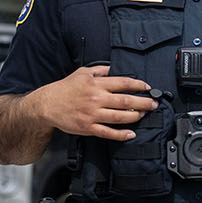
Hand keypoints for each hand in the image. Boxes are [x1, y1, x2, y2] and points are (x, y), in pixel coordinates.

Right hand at [39, 65, 157, 140]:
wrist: (47, 104)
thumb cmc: (65, 88)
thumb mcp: (83, 73)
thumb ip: (101, 70)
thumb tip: (115, 68)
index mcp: (96, 85)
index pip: (122, 83)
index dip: (138, 85)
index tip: (147, 87)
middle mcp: (96, 99)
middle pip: (125, 101)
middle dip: (143, 102)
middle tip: (154, 103)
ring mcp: (93, 114)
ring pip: (120, 117)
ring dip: (135, 116)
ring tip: (144, 114)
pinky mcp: (88, 127)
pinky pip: (108, 132)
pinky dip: (121, 134)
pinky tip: (131, 133)